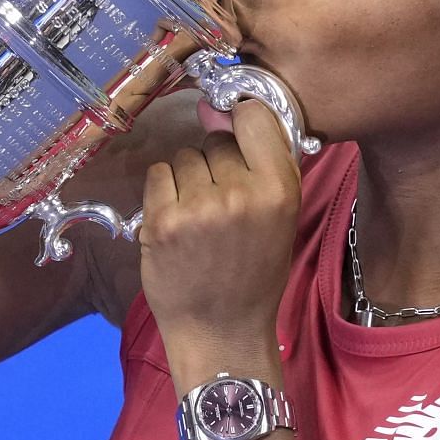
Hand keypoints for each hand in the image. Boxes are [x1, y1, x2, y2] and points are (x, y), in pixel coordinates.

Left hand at [139, 97, 302, 350]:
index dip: (241, 123)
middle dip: (214, 165)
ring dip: (186, 180)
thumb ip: (264, 165)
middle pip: (216, 142)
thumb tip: (221, 107)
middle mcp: (241, 193)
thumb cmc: (254, 275)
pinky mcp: (162, 220)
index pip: (255, 117)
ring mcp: (199, 207)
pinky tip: (175, 222)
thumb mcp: (281, 218)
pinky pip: (158, 174)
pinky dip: (163, 192)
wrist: (222, 332)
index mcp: (279, 190)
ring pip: (185, 157)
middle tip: (219, 205)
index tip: (236, 137)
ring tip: (197, 218)